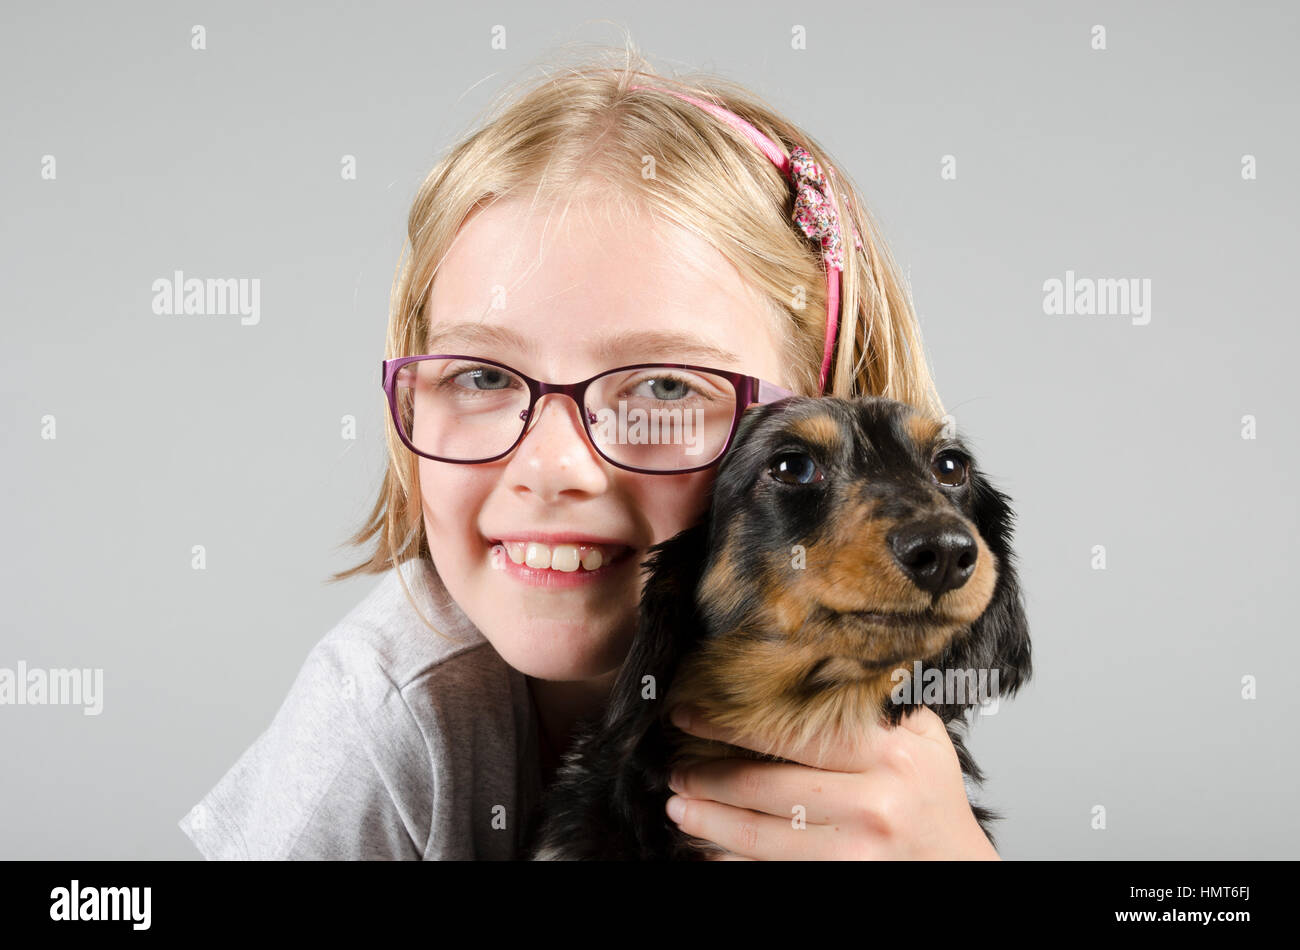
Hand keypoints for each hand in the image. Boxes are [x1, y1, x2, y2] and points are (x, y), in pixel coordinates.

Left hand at [664, 703, 999, 859]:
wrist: (957, 865)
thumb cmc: (932, 796)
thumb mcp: (918, 737)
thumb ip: (871, 704)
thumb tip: (800, 659)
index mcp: (891, 753)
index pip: (797, 732)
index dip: (732, 723)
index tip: (688, 714)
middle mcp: (875, 803)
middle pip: (770, 787)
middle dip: (710, 777)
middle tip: (674, 768)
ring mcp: (859, 851)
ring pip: (764, 836)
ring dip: (711, 821)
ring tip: (679, 806)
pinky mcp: (843, 880)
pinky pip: (775, 870)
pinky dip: (735, 860)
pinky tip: (710, 848)